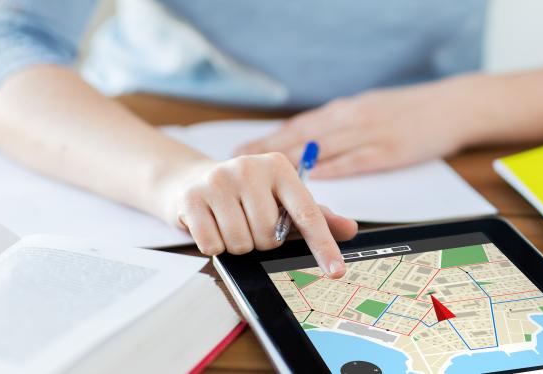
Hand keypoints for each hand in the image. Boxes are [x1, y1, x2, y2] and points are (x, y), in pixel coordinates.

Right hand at [162, 153, 357, 277]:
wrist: (193, 180)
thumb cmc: (247, 194)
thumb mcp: (283, 199)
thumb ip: (317, 216)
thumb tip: (349, 229)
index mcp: (279, 167)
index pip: (307, 213)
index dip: (323, 246)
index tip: (336, 271)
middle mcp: (250, 168)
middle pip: (269, 236)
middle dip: (262, 242)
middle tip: (252, 225)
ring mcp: (218, 180)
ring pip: (241, 243)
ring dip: (239, 245)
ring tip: (231, 223)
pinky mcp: (192, 197)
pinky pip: (213, 245)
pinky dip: (215, 245)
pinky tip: (213, 225)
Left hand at [236, 75, 492, 177]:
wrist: (452, 105)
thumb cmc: (409, 111)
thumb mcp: (369, 109)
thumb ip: (340, 125)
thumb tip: (310, 142)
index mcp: (345, 110)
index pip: (299, 126)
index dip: (269, 139)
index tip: (243, 150)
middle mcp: (352, 118)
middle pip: (303, 136)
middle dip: (268, 151)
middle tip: (240, 164)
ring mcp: (371, 133)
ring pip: (324, 147)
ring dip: (292, 162)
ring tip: (265, 175)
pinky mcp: (391, 150)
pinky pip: (358, 160)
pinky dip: (334, 168)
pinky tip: (315, 178)